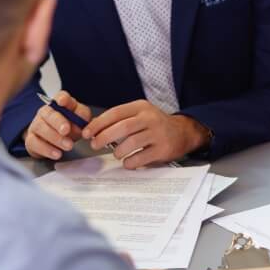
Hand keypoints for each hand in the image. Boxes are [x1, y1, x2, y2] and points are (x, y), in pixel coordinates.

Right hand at [24, 90, 90, 159]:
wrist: (52, 140)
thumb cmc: (69, 126)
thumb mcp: (80, 120)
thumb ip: (82, 120)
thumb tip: (82, 127)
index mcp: (60, 104)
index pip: (60, 96)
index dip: (62, 98)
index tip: (63, 101)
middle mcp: (46, 112)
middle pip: (50, 114)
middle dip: (58, 122)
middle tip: (66, 130)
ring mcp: (36, 125)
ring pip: (42, 128)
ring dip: (55, 138)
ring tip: (68, 146)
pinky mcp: (31, 140)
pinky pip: (35, 143)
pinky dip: (47, 149)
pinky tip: (57, 154)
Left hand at [82, 100, 209, 168]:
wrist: (183, 132)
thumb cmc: (155, 125)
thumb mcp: (139, 114)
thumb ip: (120, 119)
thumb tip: (93, 129)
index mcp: (141, 107)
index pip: (115, 113)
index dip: (98, 123)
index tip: (87, 133)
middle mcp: (150, 118)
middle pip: (122, 127)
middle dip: (104, 137)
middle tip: (95, 145)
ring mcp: (158, 134)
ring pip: (130, 143)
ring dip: (118, 152)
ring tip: (117, 154)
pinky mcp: (163, 149)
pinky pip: (140, 158)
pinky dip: (129, 162)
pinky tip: (129, 161)